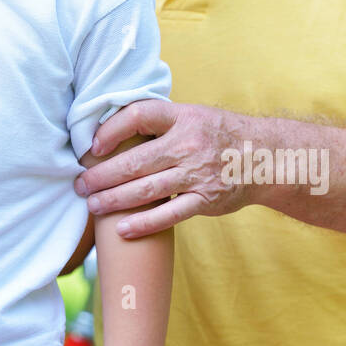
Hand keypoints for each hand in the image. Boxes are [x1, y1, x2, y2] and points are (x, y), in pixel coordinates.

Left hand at [75, 99, 252, 237]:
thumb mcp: (192, 116)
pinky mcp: (206, 200)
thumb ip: (158, 122)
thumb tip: (111, 128)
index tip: (93, 145)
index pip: (140, 115)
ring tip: (92, 205)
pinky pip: (169, 214)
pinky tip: (121, 230)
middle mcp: (189, 144)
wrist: (266, 157)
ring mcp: (198, 174)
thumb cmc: (217, 134)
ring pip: (146, 190)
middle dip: (102, 175)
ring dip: (114, 200)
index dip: (112, 129)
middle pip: (135, 161)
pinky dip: (143, 224)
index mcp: (183, 117)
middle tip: (79, 185)